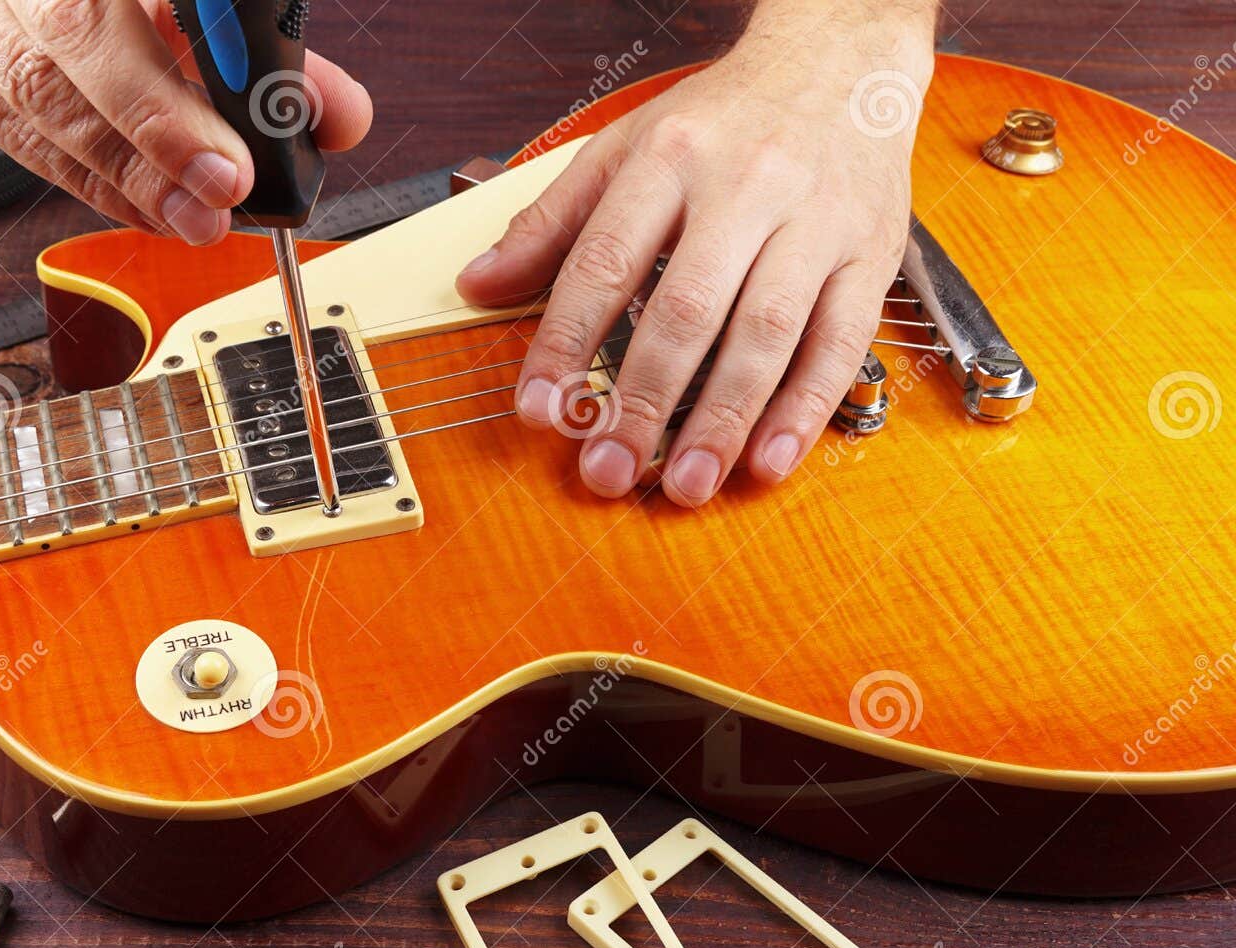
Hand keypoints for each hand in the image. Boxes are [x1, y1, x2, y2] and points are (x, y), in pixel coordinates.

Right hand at [0, 0, 372, 242]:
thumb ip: (257, 44)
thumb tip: (336, 117)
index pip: (132, 0)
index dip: (179, 78)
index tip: (240, 132)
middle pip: (68, 36)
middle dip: (156, 131)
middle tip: (223, 191)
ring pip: (28, 96)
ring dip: (122, 174)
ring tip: (192, 216)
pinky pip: (0, 134)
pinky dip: (82, 182)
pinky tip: (141, 208)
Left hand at [456, 2, 935, 505]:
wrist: (843, 63)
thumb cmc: (726, 118)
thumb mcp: (624, 147)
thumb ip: (551, 223)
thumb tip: (478, 285)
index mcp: (669, 157)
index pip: (604, 262)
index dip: (565, 341)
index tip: (538, 408)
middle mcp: (746, 186)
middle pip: (687, 309)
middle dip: (643, 400)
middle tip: (608, 469)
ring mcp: (815, 222)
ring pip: (766, 333)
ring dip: (722, 420)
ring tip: (684, 484)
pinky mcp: (870, 254)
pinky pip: (841, 342)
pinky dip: (805, 409)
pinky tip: (768, 461)